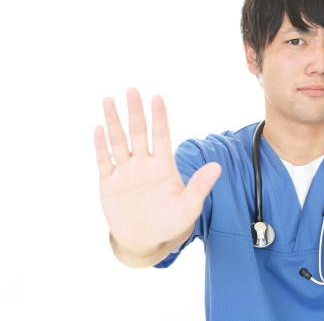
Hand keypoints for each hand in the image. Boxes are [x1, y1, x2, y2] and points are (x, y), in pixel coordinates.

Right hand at [94, 88, 220, 251]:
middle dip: (135, 112)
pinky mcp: (109, 183)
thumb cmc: (170, 222)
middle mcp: (144, 163)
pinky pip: (104, 160)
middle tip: (132, 90)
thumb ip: (200, 186)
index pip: (161, 135)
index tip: (157, 97)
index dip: (159, 117)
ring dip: (114, 122)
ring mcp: (125, 171)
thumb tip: (217, 167)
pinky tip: (99, 129)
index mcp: (164, 165)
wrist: (145, 240)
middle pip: (138, 132)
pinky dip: (101, 146)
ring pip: (119, 141)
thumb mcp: (188, 206)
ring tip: (109, 100)